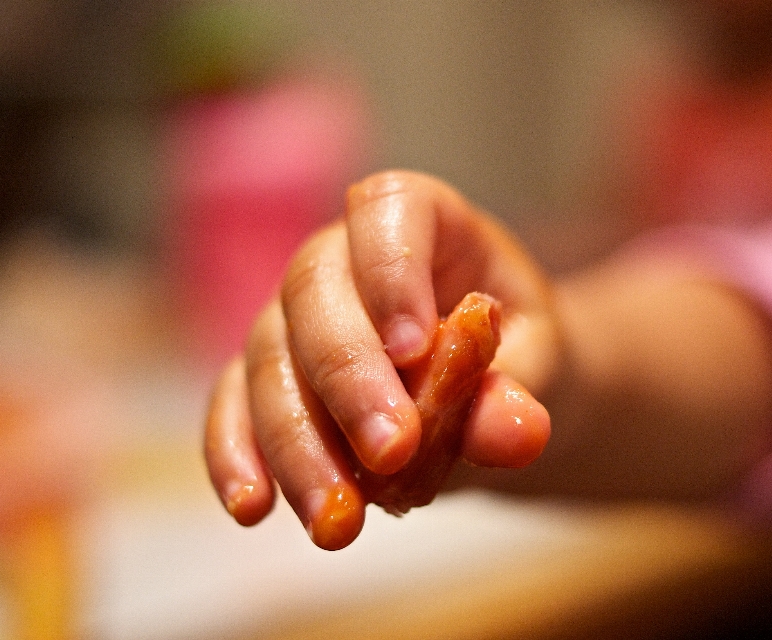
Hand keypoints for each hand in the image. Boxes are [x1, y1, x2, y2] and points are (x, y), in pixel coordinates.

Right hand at [204, 171, 557, 548]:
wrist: (490, 397)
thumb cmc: (518, 359)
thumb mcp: (539, 371)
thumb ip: (517, 392)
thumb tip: (515, 433)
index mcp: (424, 222)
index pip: (389, 210)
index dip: (392, 272)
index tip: (415, 349)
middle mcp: (344, 257)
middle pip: (314, 290)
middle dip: (347, 378)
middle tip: (390, 454)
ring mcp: (294, 315)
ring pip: (267, 358)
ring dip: (296, 443)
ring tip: (337, 521)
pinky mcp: (263, 374)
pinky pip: (232, 405)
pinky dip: (237, 454)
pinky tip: (254, 507)